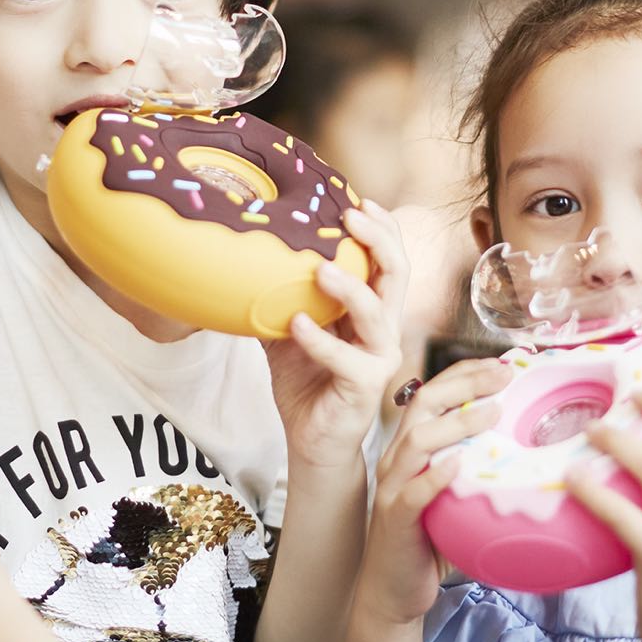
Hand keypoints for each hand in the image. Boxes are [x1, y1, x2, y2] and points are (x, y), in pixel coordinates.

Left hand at [266, 200, 407, 472]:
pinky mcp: (366, 387)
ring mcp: (379, 358)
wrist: (311, 440)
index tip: (358, 200)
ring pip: (378, 313)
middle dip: (379, 240)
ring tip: (321, 267)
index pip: (387, 260)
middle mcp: (384, 329)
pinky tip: (295, 323)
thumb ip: (278, 297)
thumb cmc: (305, 381)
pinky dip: (320, 339)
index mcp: (371, 309)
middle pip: (396, 274)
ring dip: (350, 287)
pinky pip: (347, 358)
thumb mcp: (287, 330)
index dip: (381, 228)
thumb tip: (244, 259)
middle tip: (351, 215)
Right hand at [355, 357, 507, 627]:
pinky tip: (459, 465)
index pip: (432, 392)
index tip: (501, 363)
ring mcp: (392, 487)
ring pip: (417, 441)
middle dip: (465, 383)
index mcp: (410, 447)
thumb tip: (527, 447)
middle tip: (504, 375)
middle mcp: (396, 458)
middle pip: (424, 403)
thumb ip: (475, 467)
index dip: (464, 372)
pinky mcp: (394, 518)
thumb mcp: (451, 493)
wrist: (392, 590)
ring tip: (492, 413)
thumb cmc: (428, 539)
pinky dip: (435, 476)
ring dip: (457, 423)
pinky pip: (411, 492)